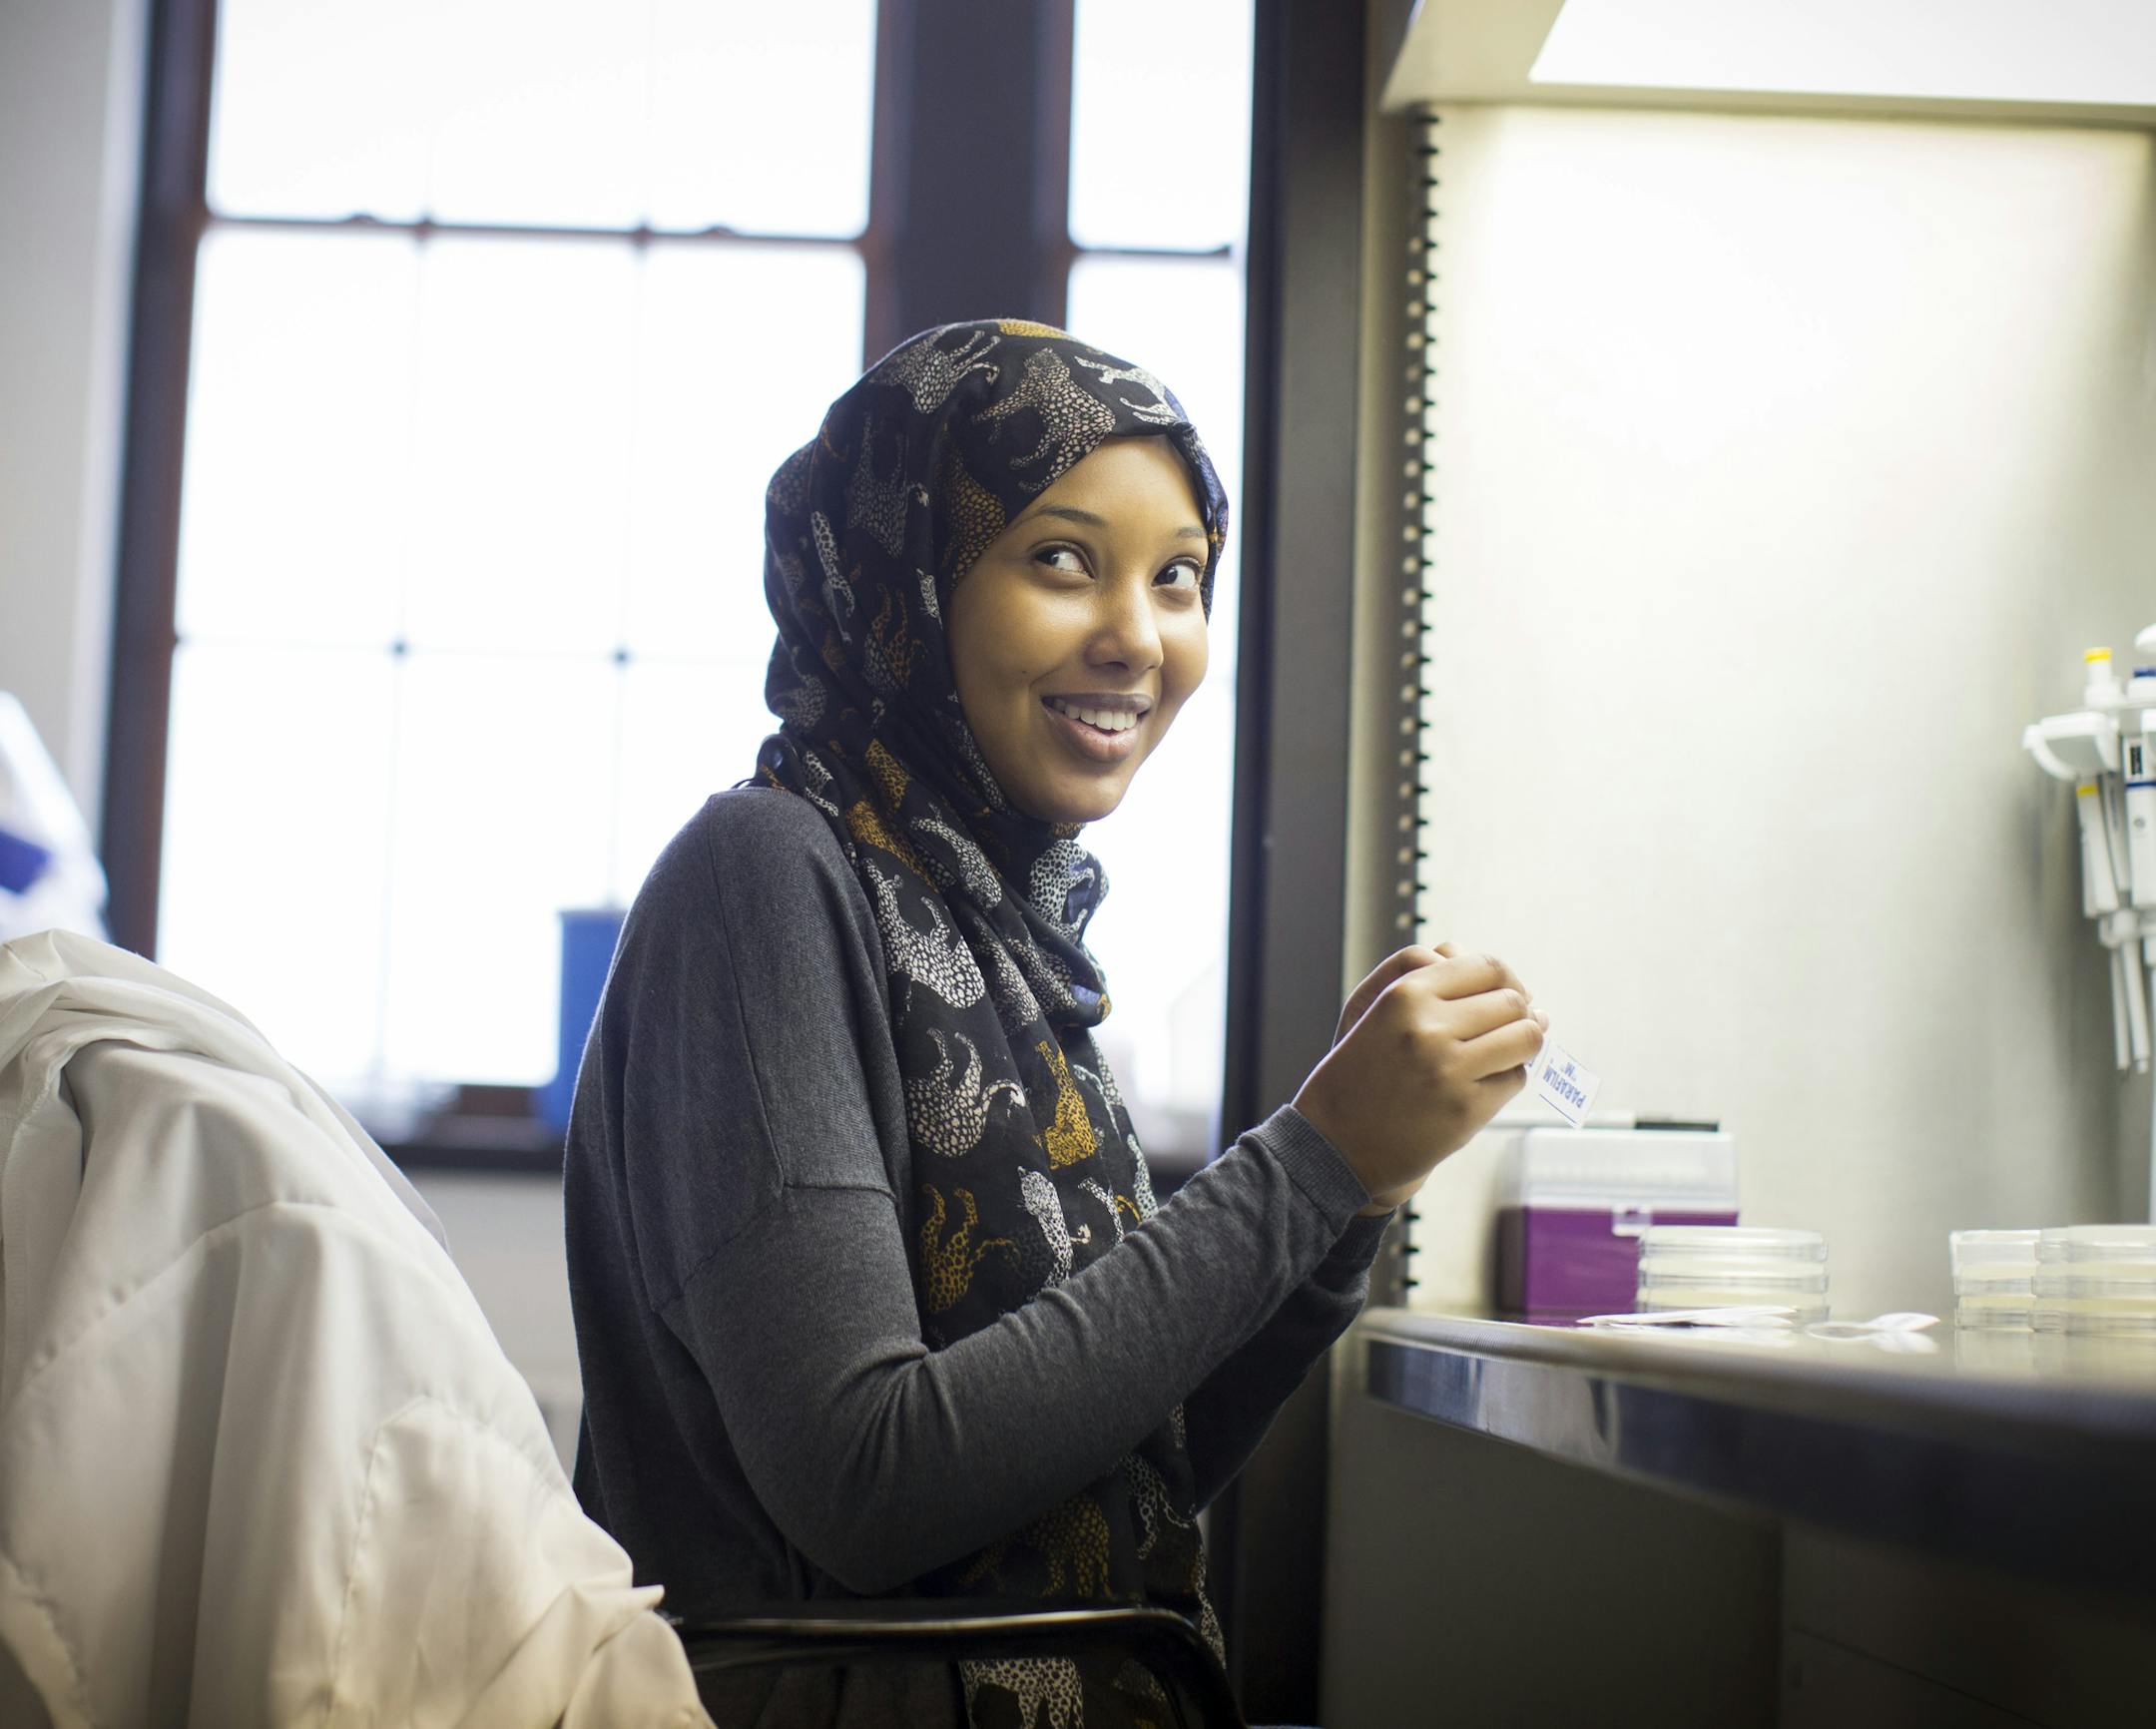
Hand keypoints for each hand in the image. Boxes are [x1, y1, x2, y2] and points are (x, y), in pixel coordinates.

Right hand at [1295, 943, 1547, 1210]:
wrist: (1333, 1145)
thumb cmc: (1361, 1075)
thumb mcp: (1383, 1014)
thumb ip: (1438, 992)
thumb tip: (1520, 993)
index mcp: (1405, 994)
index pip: (1488, 967)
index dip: (1506, 982)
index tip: (1505, 997)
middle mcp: (1427, 1027)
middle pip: (1512, 1001)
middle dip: (1518, 1014)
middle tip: (1507, 1031)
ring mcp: (1448, 1070)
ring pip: (1525, 1037)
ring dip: (1523, 1044)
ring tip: (1506, 1054)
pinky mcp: (1465, 1109)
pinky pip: (1514, 1078)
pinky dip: (1508, 1078)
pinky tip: (1486, 1084)